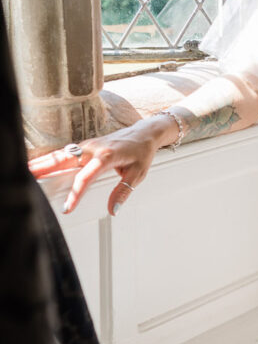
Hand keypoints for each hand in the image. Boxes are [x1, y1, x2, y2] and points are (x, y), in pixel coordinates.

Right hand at [28, 122, 163, 217]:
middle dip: (45, 169)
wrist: (144, 133)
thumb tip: (113, 209)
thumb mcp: (138, 174)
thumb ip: (123, 192)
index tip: (68, 208)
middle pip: (65, 159)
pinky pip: (65, 152)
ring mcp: (87, 146)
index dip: (75, 193)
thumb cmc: (141, 152)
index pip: (86, 177)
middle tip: (29, 179)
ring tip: (27, 172)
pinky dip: (50, 159)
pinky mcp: (85, 146)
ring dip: (43, 162)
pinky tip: (39, 165)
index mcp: (107, 156)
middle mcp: (94, 149)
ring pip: (61, 154)